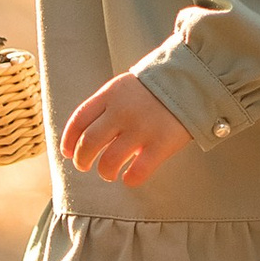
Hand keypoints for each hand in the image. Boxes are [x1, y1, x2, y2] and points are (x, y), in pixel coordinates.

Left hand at [59, 72, 193, 189]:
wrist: (192, 80)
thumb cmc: (154, 88)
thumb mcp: (125, 86)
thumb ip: (107, 106)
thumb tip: (86, 137)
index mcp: (110, 94)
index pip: (79, 120)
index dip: (69, 140)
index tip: (67, 152)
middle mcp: (122, 111)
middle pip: (89, 143)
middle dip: (82, 160)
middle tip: (84, 166)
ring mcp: (141, 128)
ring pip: (109, 162)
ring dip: (104, 172)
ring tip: (108, 174)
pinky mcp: (161, 144)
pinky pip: (137, 172)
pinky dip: (129, 180)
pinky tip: (129, 178)